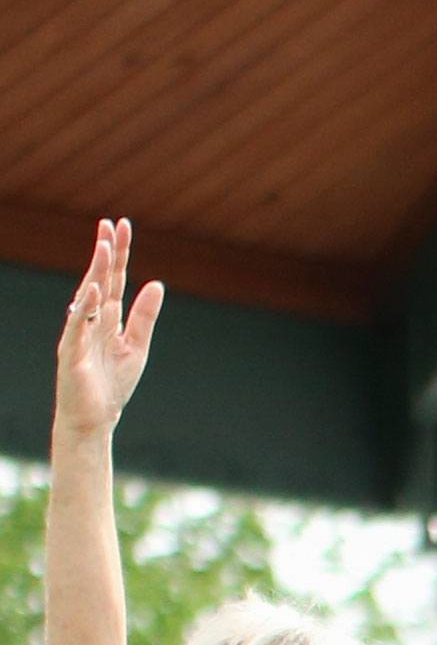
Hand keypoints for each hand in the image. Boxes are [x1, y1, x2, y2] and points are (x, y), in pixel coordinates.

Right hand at [51, 219, 162, 445]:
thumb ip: (144, 316)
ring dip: (96, 271)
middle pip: (99, 280)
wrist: (96, 419)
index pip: (114, 279)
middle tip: (110, 225)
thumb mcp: (137, 346)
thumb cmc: (112, 385)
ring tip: (105, 247)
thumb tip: (156, 284)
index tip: (123, 226)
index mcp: (108, 318)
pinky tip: (95, 289)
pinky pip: (77, 325)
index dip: (119, 254)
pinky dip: (86, 307)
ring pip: (87, 296)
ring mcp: (79, 334)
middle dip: (105, 253)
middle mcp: (91, 320)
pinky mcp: (72, 352)